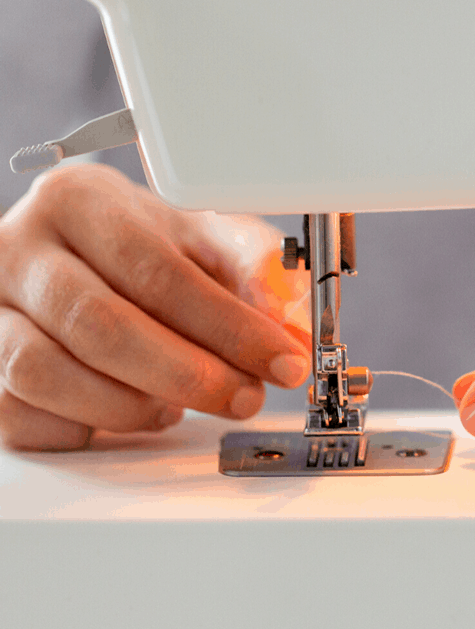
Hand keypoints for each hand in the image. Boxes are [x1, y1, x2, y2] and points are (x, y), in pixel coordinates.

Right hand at [0, 164, 310, 448]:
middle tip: (242, 396)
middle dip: (187, 374)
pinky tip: (124, 411)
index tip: (280, 360)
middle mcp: (19, 248)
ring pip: (44, 374)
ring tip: (174, 404)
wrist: (79, 248)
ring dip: (129, 406)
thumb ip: (257, 272)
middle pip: (99, 326)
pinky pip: (17, 415)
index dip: (227, 326)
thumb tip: (293, 328)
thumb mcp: (208, 237)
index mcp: (79, 201)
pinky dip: (82, 427)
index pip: (157, 272)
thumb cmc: (144, 245)